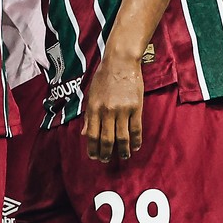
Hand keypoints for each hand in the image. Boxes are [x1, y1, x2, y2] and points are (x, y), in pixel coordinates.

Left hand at [81, 46, 145, 161]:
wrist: (120, 62)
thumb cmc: (103, 77)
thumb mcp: (91, 95)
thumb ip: (88, 115)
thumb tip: (85, 134)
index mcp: (94, 108)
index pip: (92, 134)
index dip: (93, 148)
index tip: (94, 157)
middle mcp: (107, 111)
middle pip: (106, 139)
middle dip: (106, 152)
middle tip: (106, 160)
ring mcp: (122, 110)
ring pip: (122, 137)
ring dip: (123, 150)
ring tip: (123, 157)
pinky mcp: (136, 107)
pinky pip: (136, 128)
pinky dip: (136, 140)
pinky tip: (135, 147)